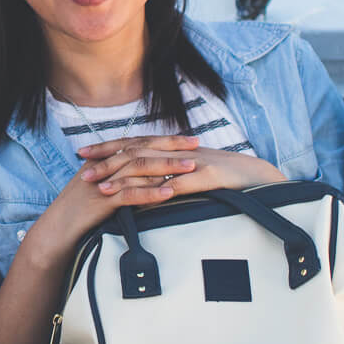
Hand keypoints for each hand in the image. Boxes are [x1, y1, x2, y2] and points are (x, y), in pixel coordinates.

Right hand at [22, 135, 200, 263]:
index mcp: (107, 159)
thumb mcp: (105, 189)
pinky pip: (129, 194)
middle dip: (172, 148)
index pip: (141, 143)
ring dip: (167, 168)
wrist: (58, 229)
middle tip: (197, 147)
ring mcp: (103, 181)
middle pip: (143, 150)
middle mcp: (106, 165)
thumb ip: (125, 179)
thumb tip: (155, 177)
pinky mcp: (102, 200)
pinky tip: (168, 194)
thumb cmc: (83, 212)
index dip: (167, 140)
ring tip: (191, 168)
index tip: (190, 140)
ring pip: (139, 169)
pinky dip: (150, 193)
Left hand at [78, 137, 286, 198]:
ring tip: (101, 188)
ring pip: (152, 167)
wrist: (261, 178)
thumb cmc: (226, 180)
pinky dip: (156, 191)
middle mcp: (178, 151)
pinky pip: (177, 184)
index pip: (134, 143)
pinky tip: (140, 199)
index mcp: (173, 148)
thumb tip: (143, 187)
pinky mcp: (206, 177)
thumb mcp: (193, 174)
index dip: (108, 147)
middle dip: (107, 161)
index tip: (83, 153)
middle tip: (82, 172)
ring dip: (124, 177)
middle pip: (136, 152)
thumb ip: (168, 176)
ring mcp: (192, 163)